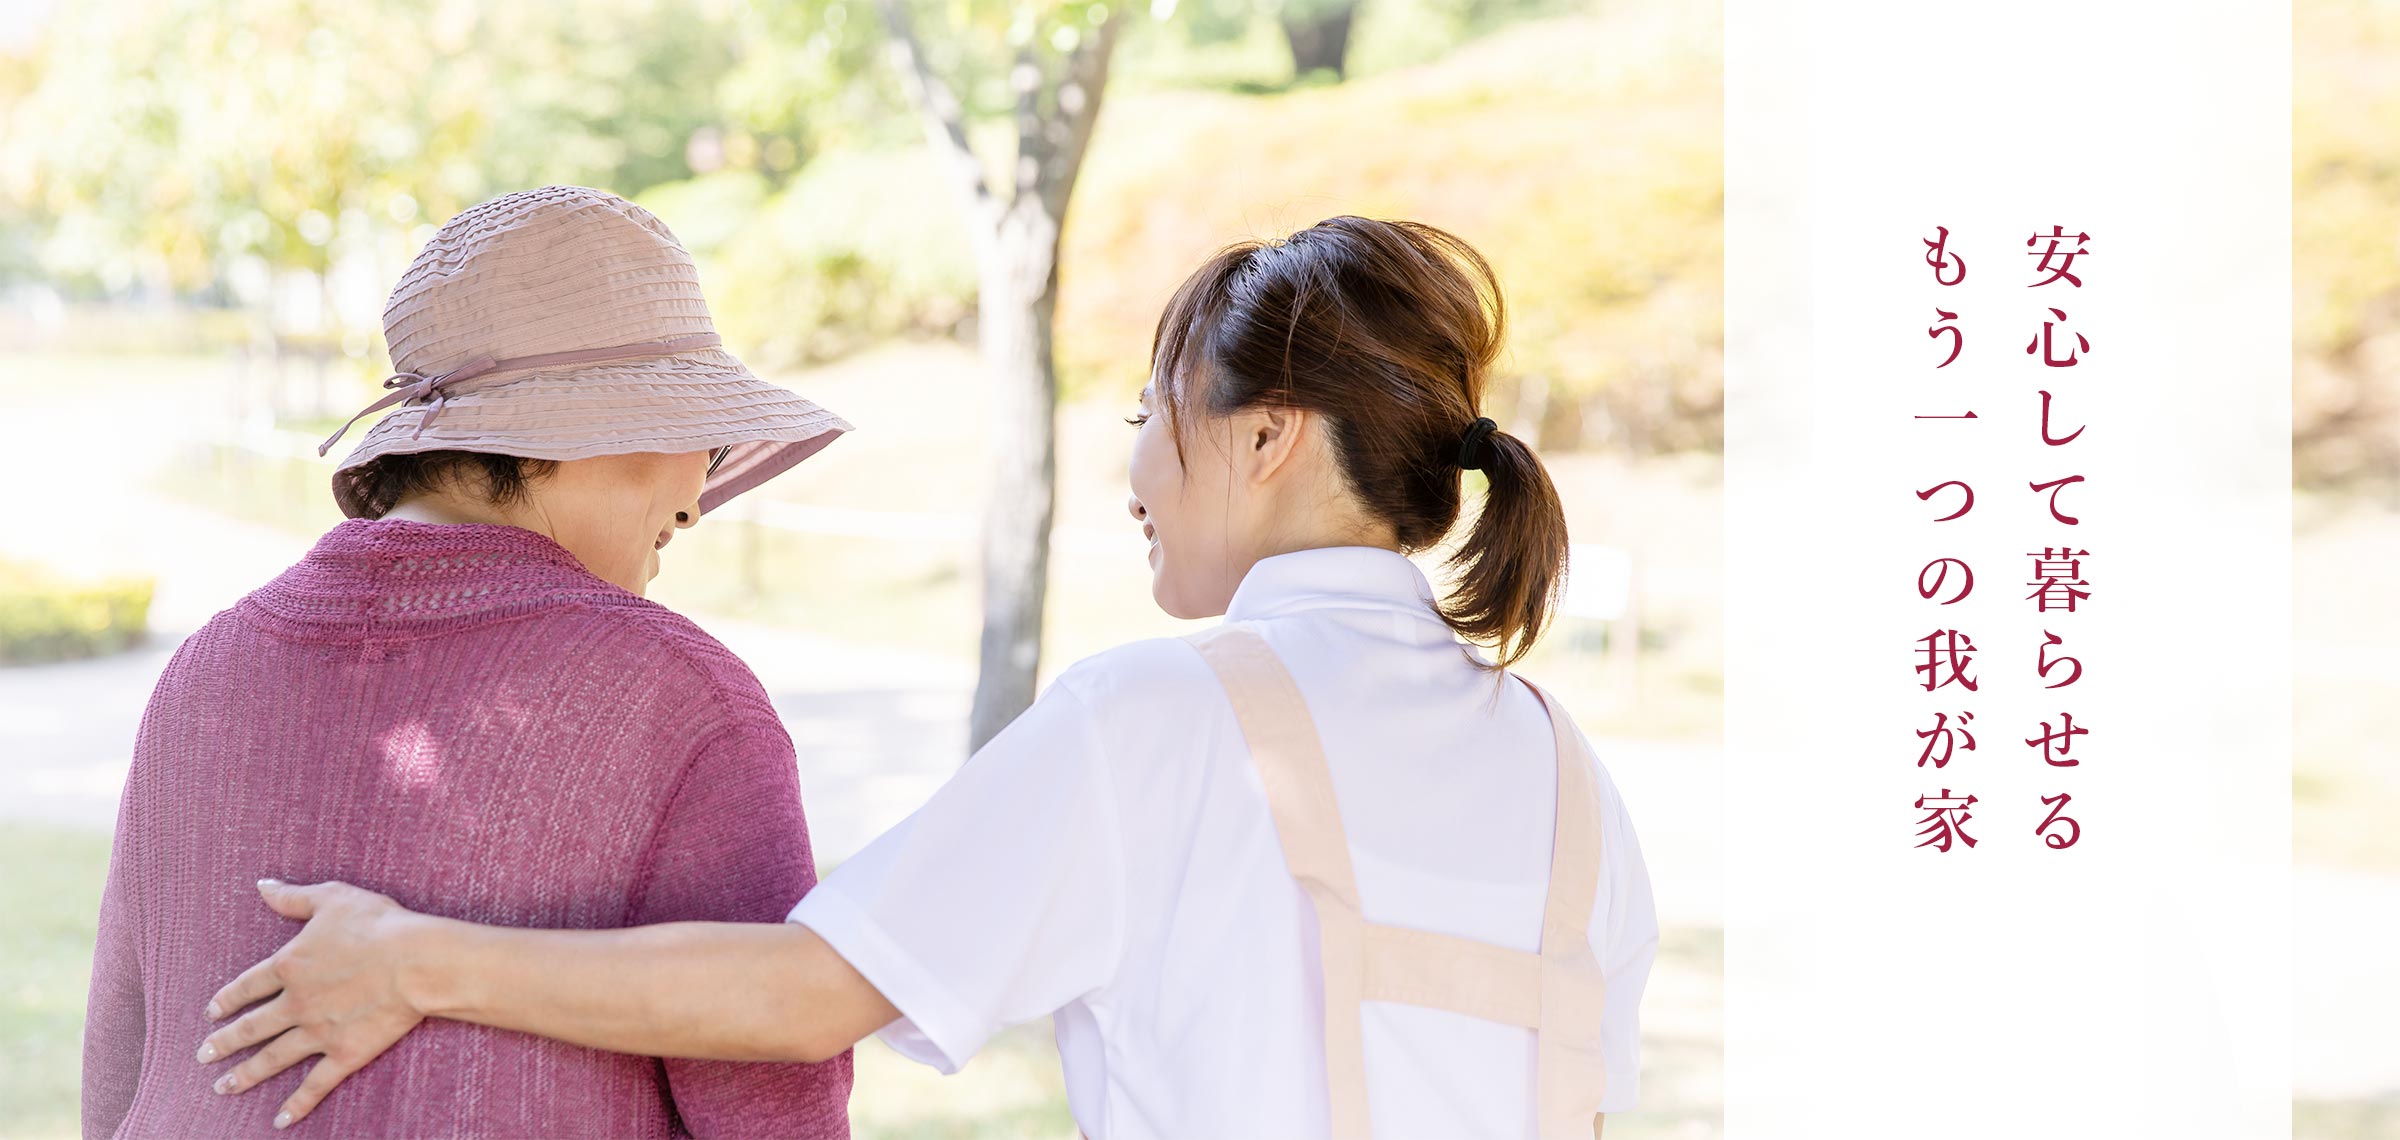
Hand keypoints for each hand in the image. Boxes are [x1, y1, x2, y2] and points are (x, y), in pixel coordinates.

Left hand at [195, 879, 431, 1128]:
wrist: (414, 961)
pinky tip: (280, 1120)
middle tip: (203, 1055)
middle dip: (224, 1042)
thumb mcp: (332, 898)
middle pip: (251, 1027)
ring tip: (223, 1088)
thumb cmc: (377, 924)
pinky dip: (297, 1104)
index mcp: (288, 966)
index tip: (211, 1013)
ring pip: (273, 1058)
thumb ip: (293, 897)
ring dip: (246, 1075)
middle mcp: (295, 1003)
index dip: (226, 1000)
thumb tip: (262, 885)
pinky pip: (315, 1084)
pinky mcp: (344, 1054)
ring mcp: (317, 1032)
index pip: (247, 987)